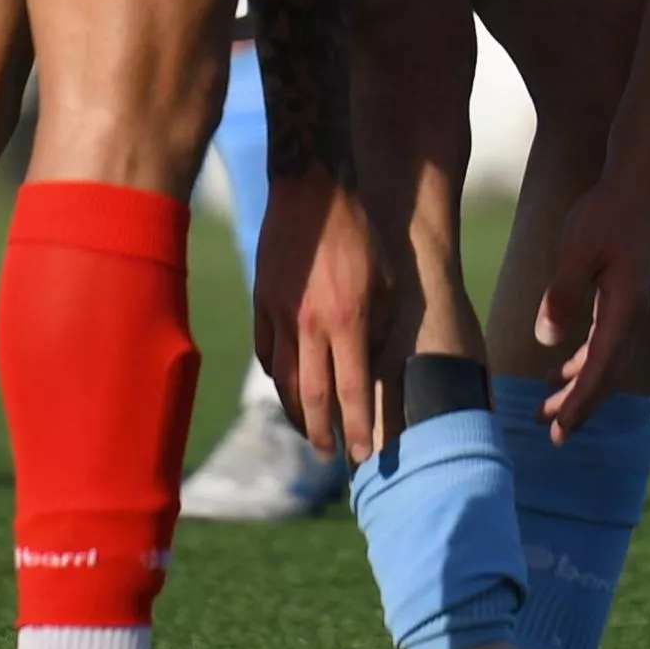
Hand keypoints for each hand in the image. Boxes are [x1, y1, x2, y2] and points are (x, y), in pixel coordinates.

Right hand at [251, 167, 393, 461]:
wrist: (312, 192)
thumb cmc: (360, 235)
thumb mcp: (386, 281)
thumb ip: (380, 328)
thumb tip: (373, 367)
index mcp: (349, 318)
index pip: (352, 389)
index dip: (358, 427)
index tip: (362, 456)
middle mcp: (311, 324)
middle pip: (311, 396)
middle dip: (322, 432)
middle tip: (330, 455)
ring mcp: (281, 314)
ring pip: (284, 380)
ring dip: (297, 411)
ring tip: (310, 429)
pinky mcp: (262, 302)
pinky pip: (267, 352)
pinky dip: (277, 376)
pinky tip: (287, 386)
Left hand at [533, 146, 649, 441]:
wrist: (638, 182)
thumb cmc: (606, 212)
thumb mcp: (577, 251)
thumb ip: (562, 295)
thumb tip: (545, 339)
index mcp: (624, 311)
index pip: (599, 370)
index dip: (578, 404)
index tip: (559, 432)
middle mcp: (633, 316)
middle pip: (605, 375)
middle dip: (578, 406)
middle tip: (550, 435)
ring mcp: (632, 308)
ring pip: (605, 362)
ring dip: (578, 386)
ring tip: (548, 408)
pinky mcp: (626, 297)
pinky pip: (605, 343)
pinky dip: (584, 362)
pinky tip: (560, 368)